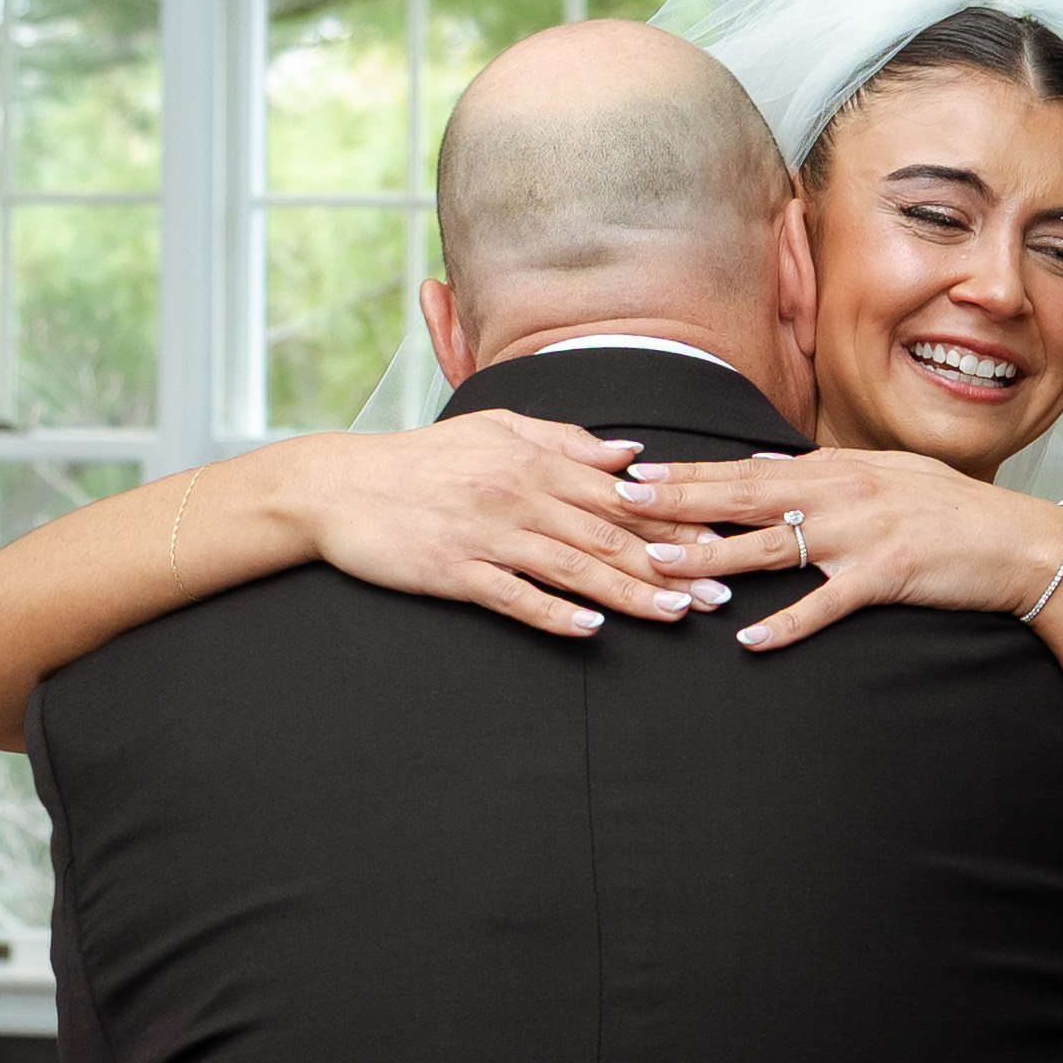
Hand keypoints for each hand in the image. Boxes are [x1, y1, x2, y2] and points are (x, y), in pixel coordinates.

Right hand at [271, 414, 735, 638]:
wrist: (340, 485)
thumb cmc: (424, 460)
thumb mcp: (497, 431)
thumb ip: (568, 442)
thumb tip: (634, 454)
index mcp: (533, 461)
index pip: (619, 494)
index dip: (675, 520)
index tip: (722, 539)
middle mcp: (517, 495)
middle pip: (607, 534)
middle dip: (670, 564)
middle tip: (720, 590)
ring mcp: (486, 535)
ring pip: (571, 568)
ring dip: (628, 594)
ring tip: (676, 613)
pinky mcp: (454, 572)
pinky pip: (513, 598)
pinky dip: (553, 614)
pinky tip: (591, 631)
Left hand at [609, 448, 1062, 649]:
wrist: (1015, 541)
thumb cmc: (950, 509)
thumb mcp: (886, 473)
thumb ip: (824, 471)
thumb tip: (766, 468)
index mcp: (835, 468)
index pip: (744, 469)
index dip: (687, 472)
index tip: (634, 471)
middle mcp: (839, 493)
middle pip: (741, 496)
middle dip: (677, 499)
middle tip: (622, 500)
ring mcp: (859, 534)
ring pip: (769, 546)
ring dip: (710, 556)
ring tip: (658, 564)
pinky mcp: (882, 576)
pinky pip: (825, 604)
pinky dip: (787, 623)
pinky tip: (750, 641)